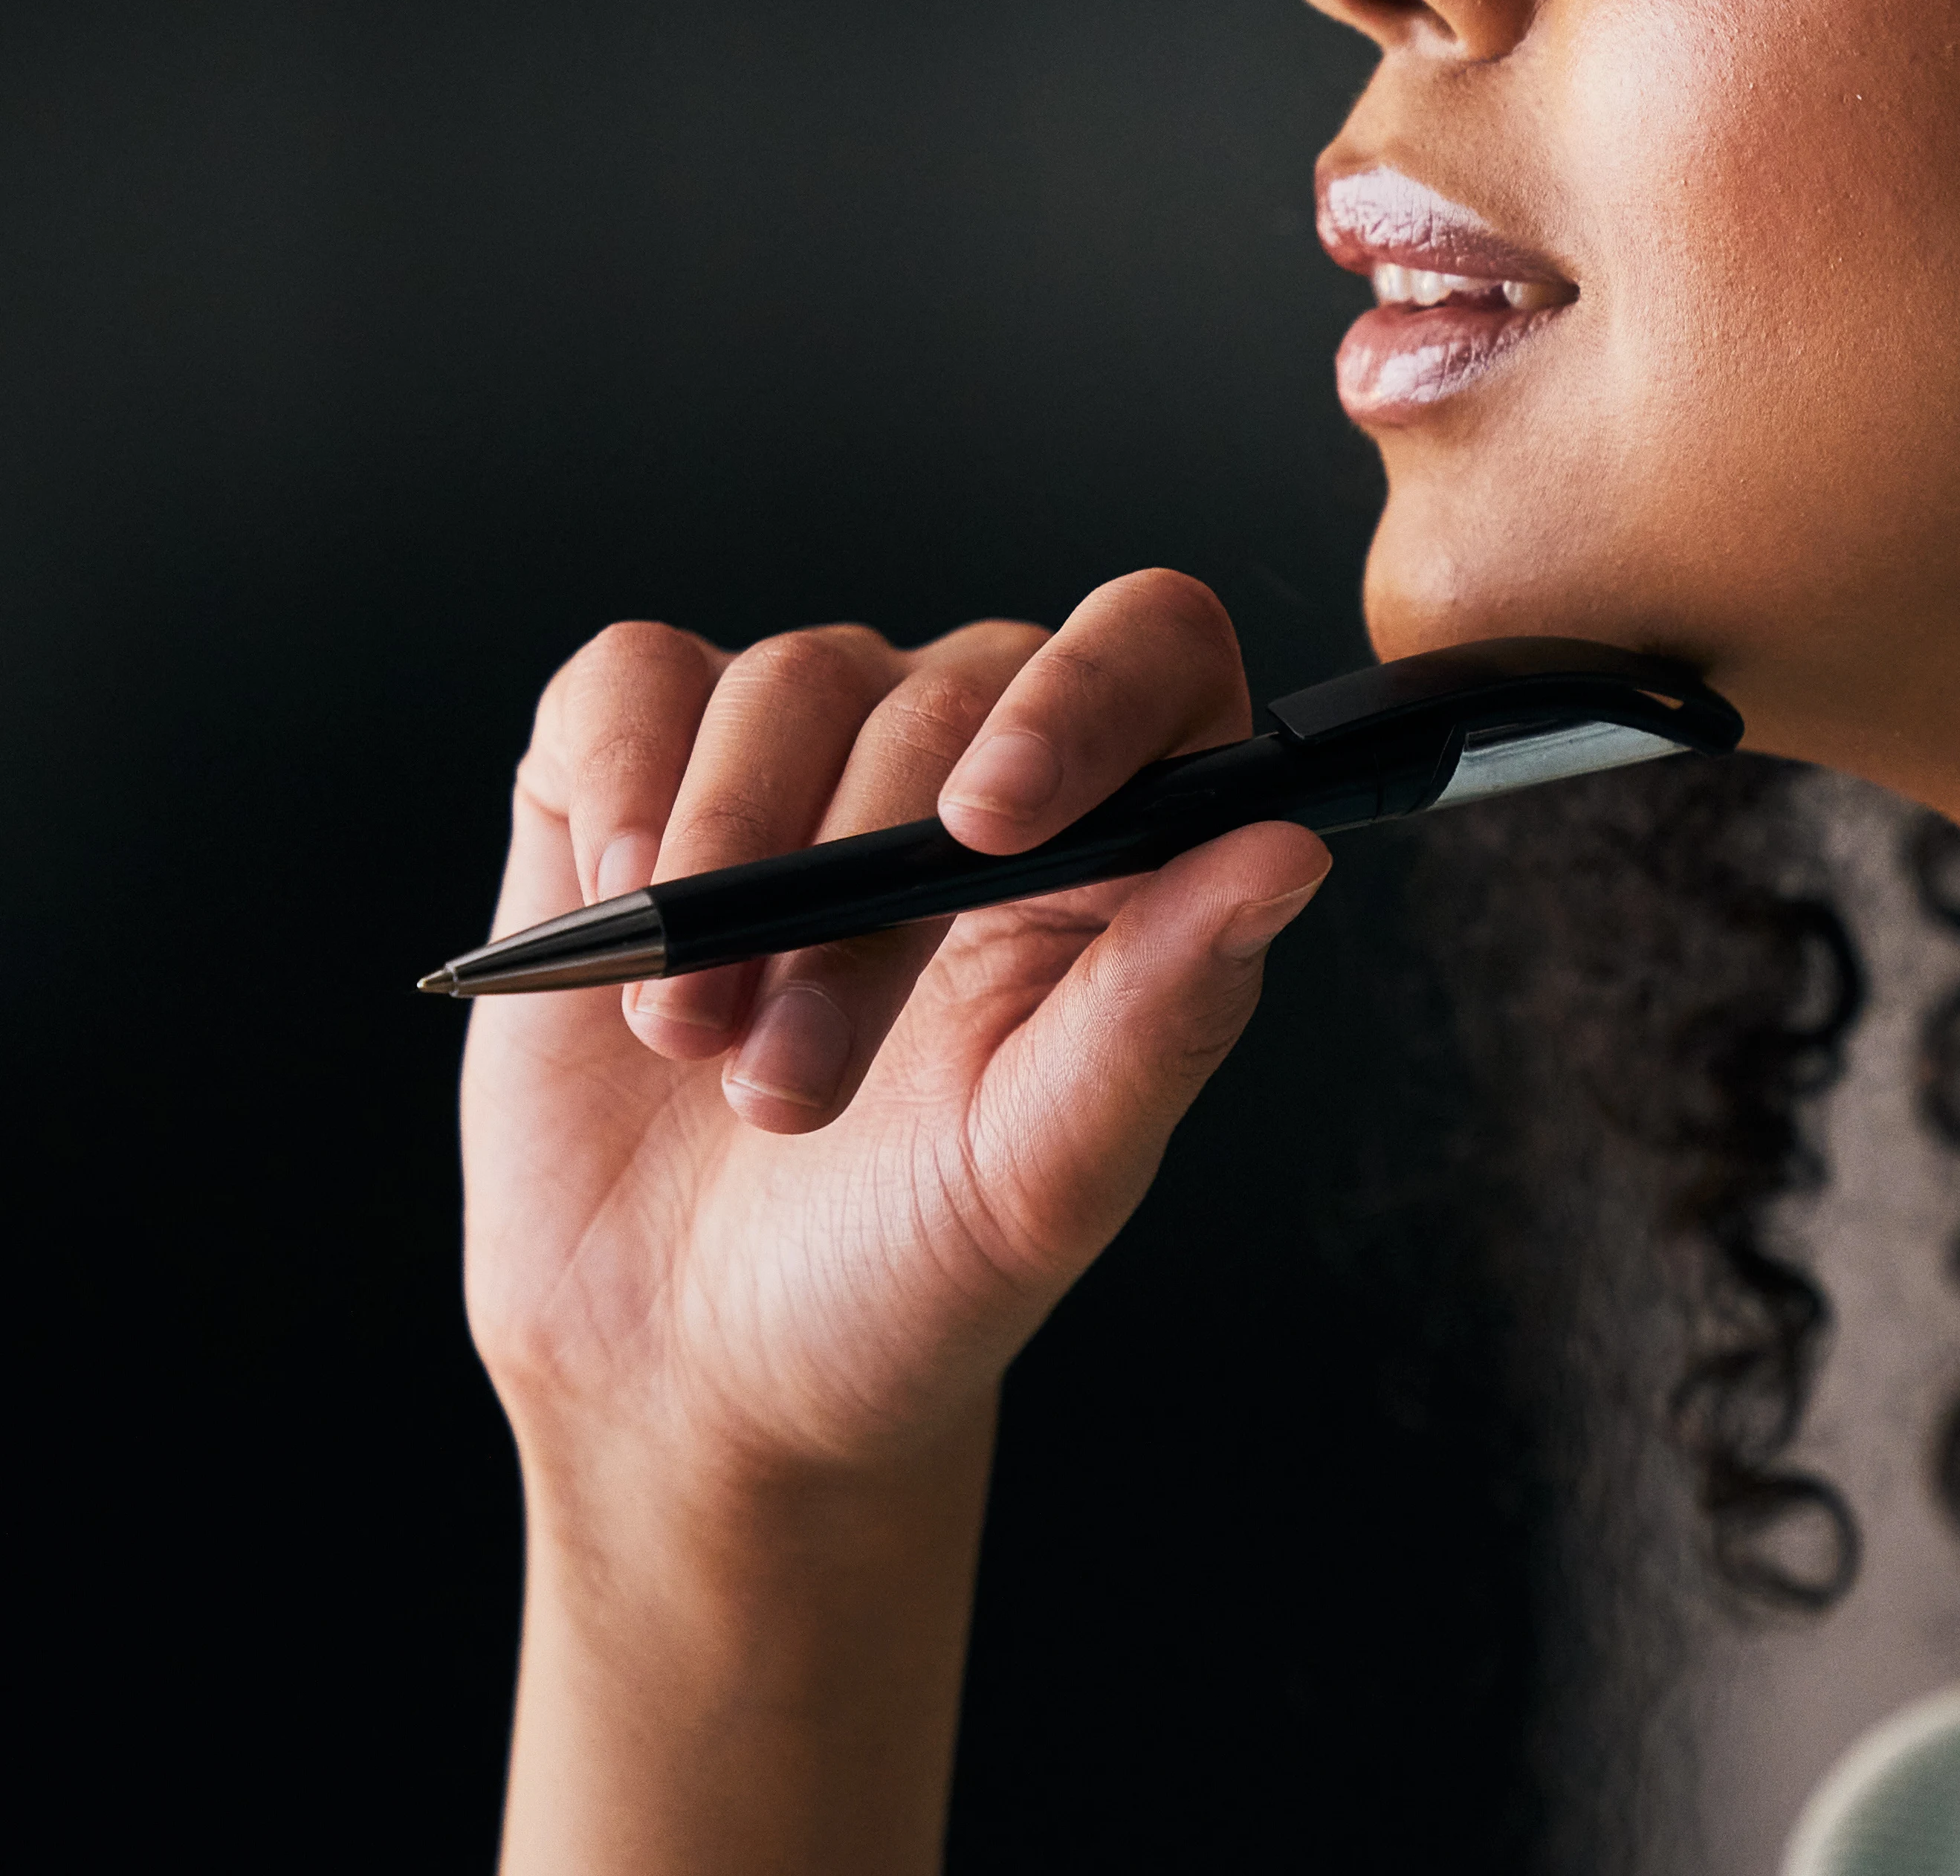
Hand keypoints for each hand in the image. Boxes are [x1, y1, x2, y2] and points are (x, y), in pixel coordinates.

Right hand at [459, 569, 1327, 1875]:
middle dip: (854, 880)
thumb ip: (1168, 1007)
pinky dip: (616, 781)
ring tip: (702, 1044)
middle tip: (790, 1084)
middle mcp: (977, 766)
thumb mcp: (1047, 1169)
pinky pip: (630, 683)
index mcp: (1124, 838)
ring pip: (787, 680)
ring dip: (726, 867)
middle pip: (946, 683)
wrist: (701, 1366)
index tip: (988, 825)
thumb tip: (1290, 852)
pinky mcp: (641, 778)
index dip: (1085, 693)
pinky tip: (619, 912)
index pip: (1154, 647)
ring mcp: (809, 761)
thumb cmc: (910, 1273)